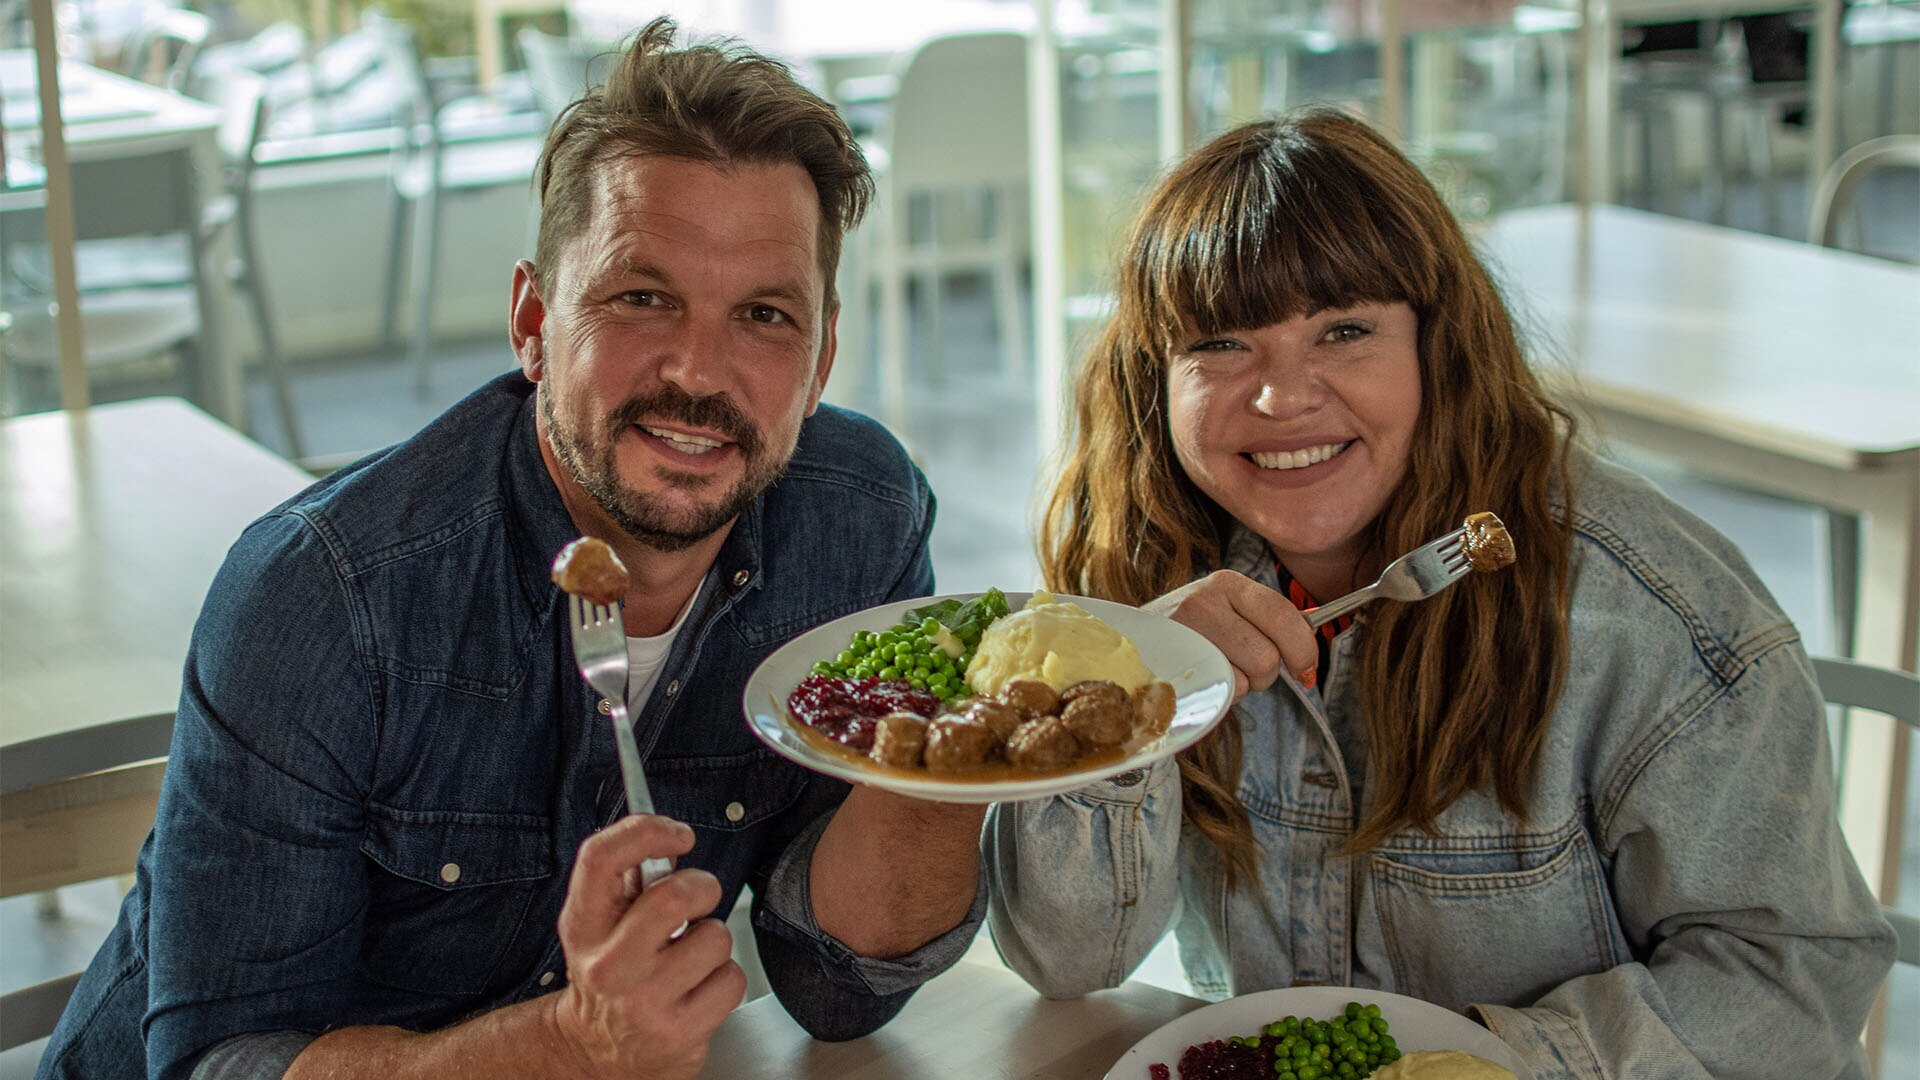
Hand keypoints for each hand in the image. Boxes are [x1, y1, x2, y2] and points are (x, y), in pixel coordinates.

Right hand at [551, 815, 746, 1079]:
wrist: (596, 1051)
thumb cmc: (609, 975)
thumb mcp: (599, 924)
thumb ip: (627, 879)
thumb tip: (666, 839)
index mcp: (583, 926)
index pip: (602, 858)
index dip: (647, 830)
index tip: (677, 835)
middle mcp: (608, 966)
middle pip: (674, 896)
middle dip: (702, 887)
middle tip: (698, 898)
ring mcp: (644, 1003)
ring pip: (716, 937)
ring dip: (713, 939)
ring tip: (690, 956)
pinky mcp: (680, 1033)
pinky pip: (732, 978)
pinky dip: (724, 978)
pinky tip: (698, 987)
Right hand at [1146, 570, 1318, 699]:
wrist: (1128, 645)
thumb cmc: (1187, 632)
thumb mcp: (1224, 611)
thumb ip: (1266, 621)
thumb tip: (1311, 643)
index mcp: (1226, 583)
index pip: (1285, 616)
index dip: (1304, 649)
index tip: (1306, 668)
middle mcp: (1204, 601)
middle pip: (1269, 656)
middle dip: (1268, 674)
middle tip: (1248, 670)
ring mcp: (1185, 633)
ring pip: (1248, 678)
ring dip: (1242, 685)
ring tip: (1217, 671)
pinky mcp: (1174, 665)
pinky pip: (1222, 693)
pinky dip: (1220, 695)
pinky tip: (1201, 680)